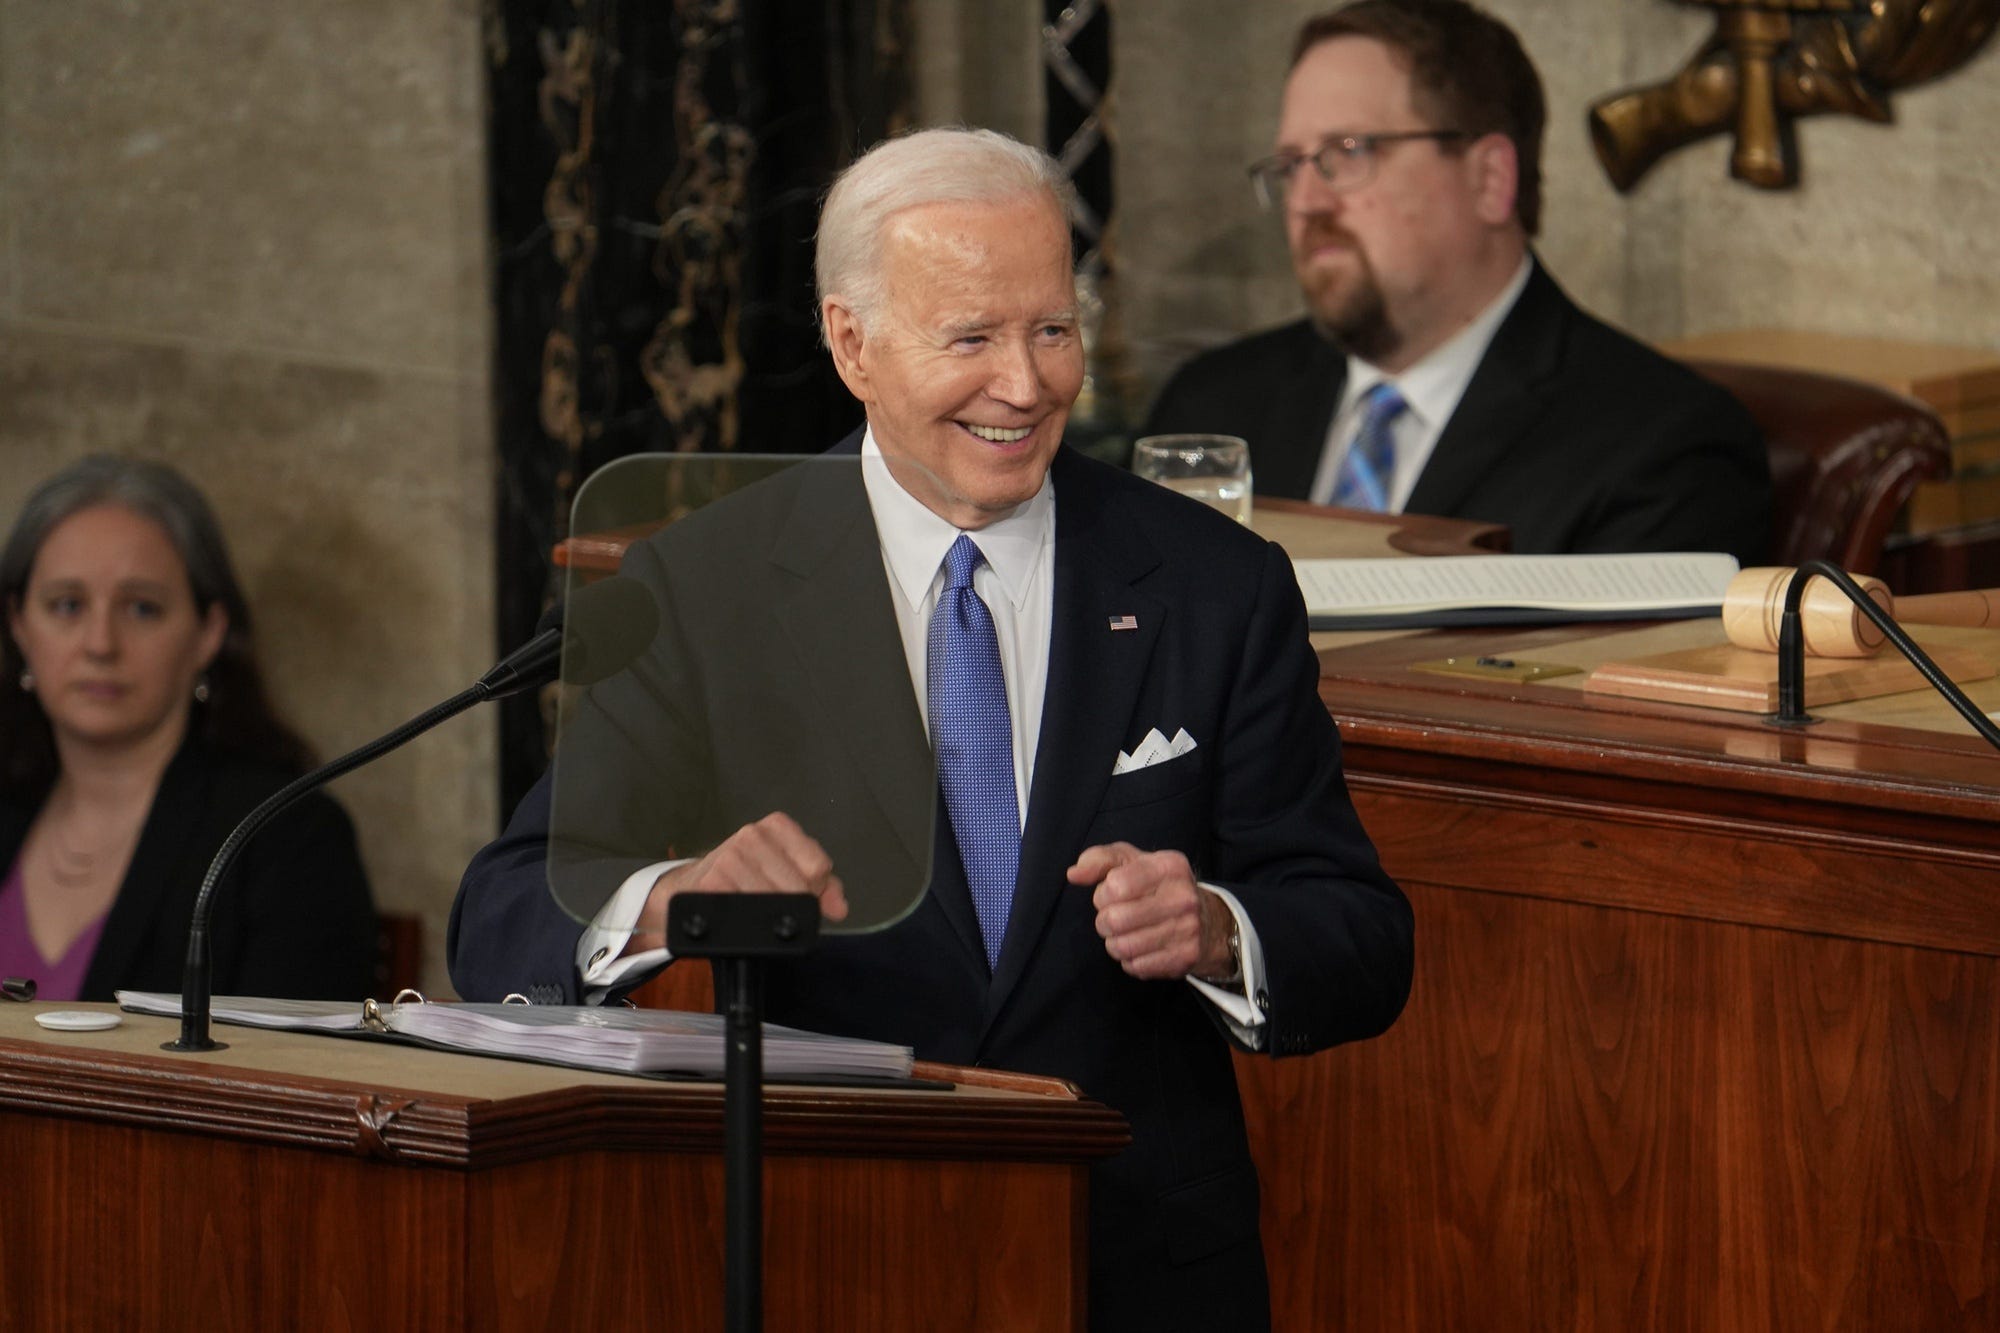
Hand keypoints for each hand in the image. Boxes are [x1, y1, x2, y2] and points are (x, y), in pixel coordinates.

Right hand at [625, 812, 846, 954]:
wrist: (689, 886)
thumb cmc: (742, 879)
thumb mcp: (785, 872)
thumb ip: (822, 887)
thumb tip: (839, 907)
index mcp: (777, 827)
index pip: (818, 866)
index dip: (814, 890)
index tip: (801, 896)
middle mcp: (753, 835)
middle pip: (799, 886)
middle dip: (794, 906)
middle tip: (774, 910)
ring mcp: (730, 856)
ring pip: (775, 901)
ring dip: (770, 917)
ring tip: (755, 912)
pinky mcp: (713, 881)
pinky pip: (749, 912)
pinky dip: (749, 923)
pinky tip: (740, 918)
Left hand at [1066, 842, 1235, 980]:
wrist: (1208, 920)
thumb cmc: (1158, 886)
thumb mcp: (1132, 862)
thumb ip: (1099, 860)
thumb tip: (1073, 874)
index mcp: (1169, 866)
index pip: (1115, 886)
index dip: (1103, 895)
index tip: (1110, 895)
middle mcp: (1183, 897)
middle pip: (1115, 920)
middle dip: (1105, 922)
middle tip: (1114, 919)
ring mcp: (1188, 929)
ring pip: (1123, 947)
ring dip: (1115, 943)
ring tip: (1125, 934)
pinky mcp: (1186, 957)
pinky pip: (1136, 967)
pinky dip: (1130, 960)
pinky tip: (1141, 948)